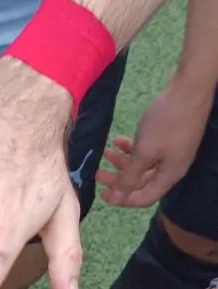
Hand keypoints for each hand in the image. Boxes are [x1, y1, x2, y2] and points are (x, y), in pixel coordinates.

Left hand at [98, 72, 213, 208]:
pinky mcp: (169, 137)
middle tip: (98, 172)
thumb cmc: (166, 123)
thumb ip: (128, 177)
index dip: (123, 199)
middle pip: (142, 181)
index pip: (145, 198)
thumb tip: (115, 198)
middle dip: (119, 179)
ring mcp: (171, 151)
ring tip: (106, 152)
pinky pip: (148, 149)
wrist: (189, 89)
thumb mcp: (144, 153)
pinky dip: (132, 147)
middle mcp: (172, 167)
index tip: (102, 193)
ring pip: (143, 164)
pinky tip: (118, 140)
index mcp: (169, 176)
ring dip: (123, 161)